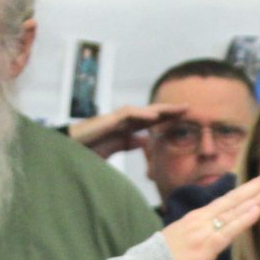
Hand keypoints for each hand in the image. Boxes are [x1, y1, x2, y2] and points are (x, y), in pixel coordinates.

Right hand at [69, 103, 189, 157]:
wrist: (70, 150)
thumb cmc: (88, 150)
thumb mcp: (115, 149)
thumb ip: (129, 144)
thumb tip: (143, 142)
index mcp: (128, 128)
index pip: (152, 122)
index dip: (169, 120)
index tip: (186, 121)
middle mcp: (124, 121)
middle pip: (152, 113)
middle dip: (170, 111)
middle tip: (190, 109)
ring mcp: (117, 119)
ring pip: (144, 111)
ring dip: (161, 110)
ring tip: (179, 109)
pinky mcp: (109, 120)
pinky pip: (129, 114)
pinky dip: (142, 114)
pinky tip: (155, 116)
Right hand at [160, 168, 259, 259]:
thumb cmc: (164, 259)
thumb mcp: (185, 238)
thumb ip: (203, 232)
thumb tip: (218, 233)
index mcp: (199, 216)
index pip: (230, 198)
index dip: (250, 187)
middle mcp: (203, 218)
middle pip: (236, 197)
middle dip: (259, 184)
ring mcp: (204, 230)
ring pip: (235, 210)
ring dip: (257, 197)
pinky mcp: (205, 246)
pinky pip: (228, 231)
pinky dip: (243, 220)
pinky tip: (256, 210)